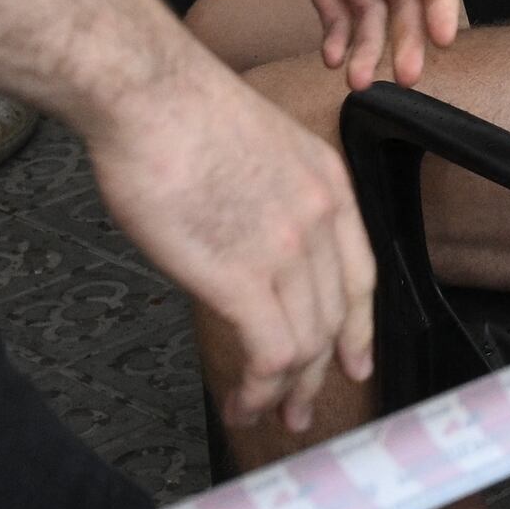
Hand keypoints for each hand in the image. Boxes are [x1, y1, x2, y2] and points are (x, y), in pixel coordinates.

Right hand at [88, 59, 373, 437]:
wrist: (148, 94)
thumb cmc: (176, 112)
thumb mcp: (251, 150)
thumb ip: (265, 202)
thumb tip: (242, 249)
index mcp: (327, 183)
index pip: (361, 275)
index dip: (357, 328)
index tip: (353, 360)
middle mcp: (321, 219)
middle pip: (333, 318)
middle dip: (318, 372)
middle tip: (298, 406)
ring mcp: (288, 249)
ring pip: (305, 344)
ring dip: (284, 390)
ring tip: (263, 414)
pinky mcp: (244, 276)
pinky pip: (269, 354)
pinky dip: (259, 389)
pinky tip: (242, 402)